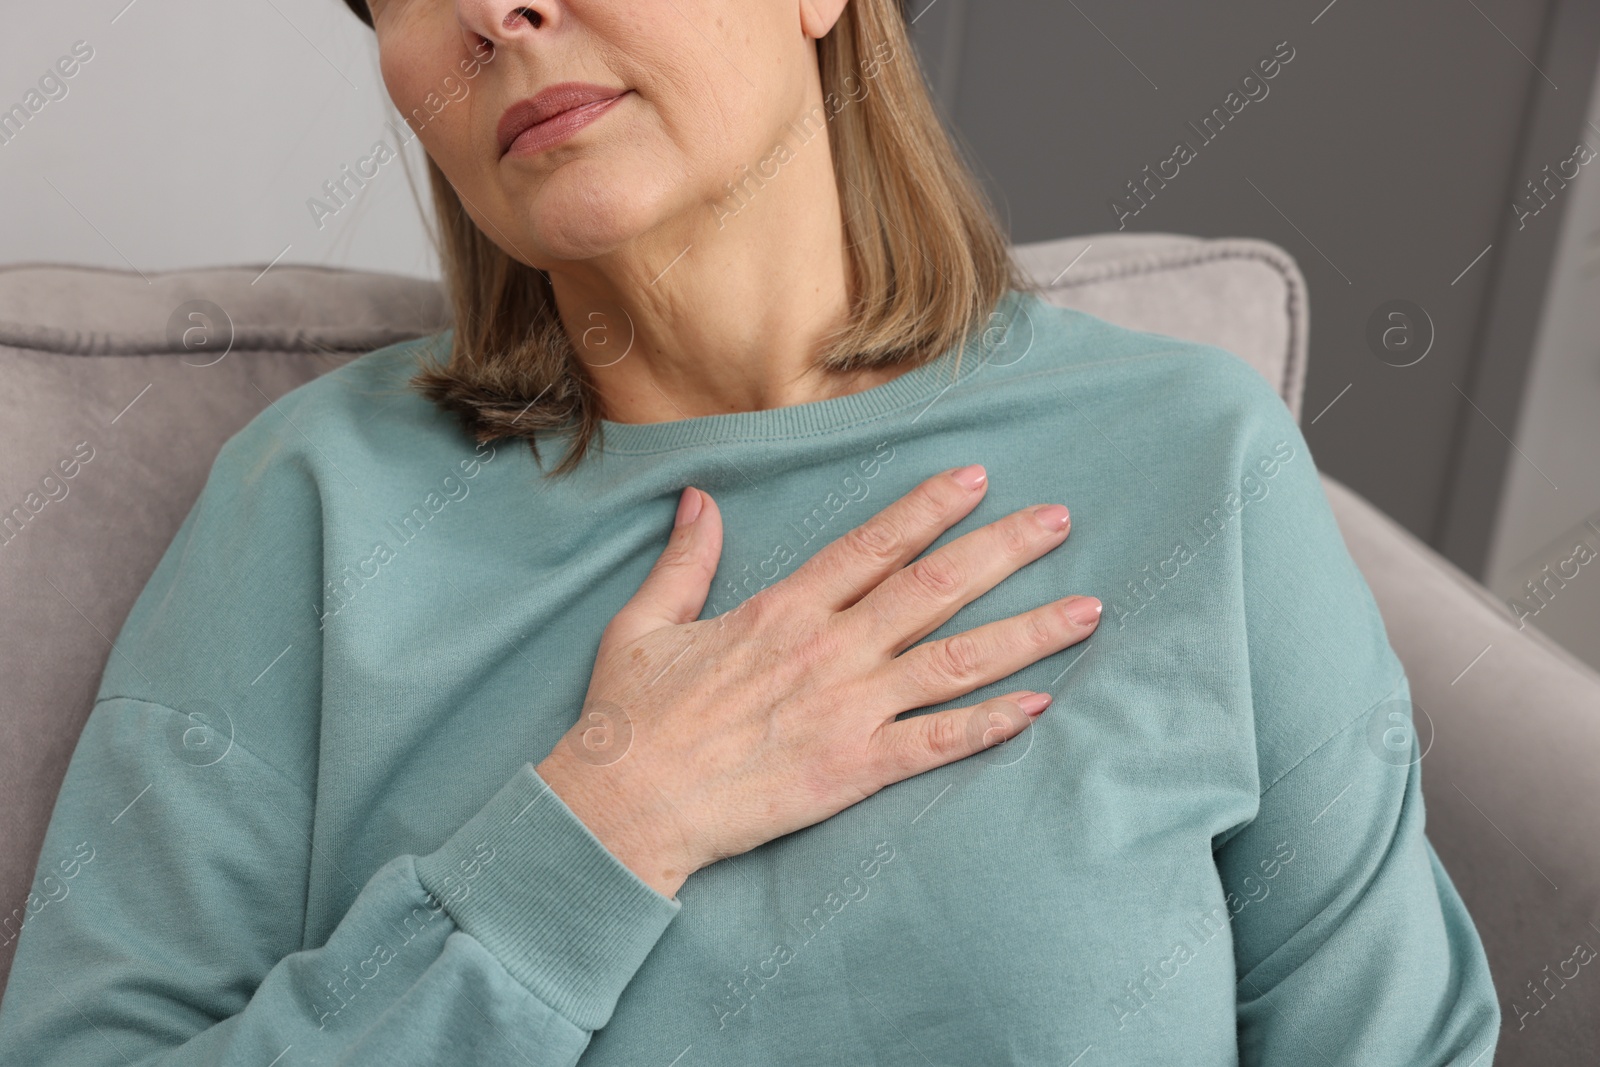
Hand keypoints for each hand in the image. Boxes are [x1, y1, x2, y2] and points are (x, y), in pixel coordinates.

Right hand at [534, 464, 1100, 898]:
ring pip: (956, 661)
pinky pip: (937, 743)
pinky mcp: (854, 770)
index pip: (873, 545)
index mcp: (782, 610)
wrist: (624, 808)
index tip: (978, 478)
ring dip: (1026, 631)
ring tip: (1087, 608)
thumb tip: (700, 498)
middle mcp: (828, 651)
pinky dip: (991, 724)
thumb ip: (685, 559)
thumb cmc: (629, 719)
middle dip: (1003, 550)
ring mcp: (848, 710)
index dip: (930, 508)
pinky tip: (1040, 704)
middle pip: (933, 589)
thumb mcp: (645, 623)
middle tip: (1060, 520)